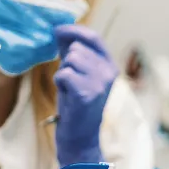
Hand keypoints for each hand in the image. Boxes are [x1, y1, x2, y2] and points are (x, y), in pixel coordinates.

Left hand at [53, 25, 117, 168]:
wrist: (80, 139)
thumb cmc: (77, 107)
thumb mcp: (81, 76)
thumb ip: (74, 53)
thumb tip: (60, 30)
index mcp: (110, 66)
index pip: (94, 38)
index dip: (74, 31)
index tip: (58, 30)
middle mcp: (109, 73)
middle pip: (78, 49)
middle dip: (67, 61)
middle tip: (69, 80)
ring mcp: (100, 83)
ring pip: (71, 60)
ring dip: (63, 73)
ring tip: (68, 89)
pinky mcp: (86, 94)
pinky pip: (64, 74)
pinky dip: (60, 83)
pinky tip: (66, 95)